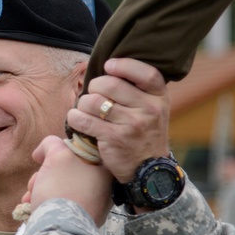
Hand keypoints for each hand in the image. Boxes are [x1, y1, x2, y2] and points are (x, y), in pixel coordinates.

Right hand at [24, 135, 113, 225]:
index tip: (44, 161)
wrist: (59, 230)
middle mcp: (101, 188)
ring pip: (59, 187)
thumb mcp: (57, 156)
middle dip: (43, 175)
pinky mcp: (79, 219)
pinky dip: (46, 203)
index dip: (55, 154)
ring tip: (31, 198)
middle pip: (64, 170)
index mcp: (103, 170)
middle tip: (35, 183)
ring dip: (40, 189)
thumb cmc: (61, 192)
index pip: (76, 152)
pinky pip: (60, 204)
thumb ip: (52, 144)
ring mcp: (91, 206)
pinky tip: (34, 207)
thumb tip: (45, 149)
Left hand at [66, 58, 170, 181]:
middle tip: (93, 92)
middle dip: (95, 85)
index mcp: (159, 98)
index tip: (109, 66)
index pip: (146, 73)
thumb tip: (109, 66)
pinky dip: (74, 117)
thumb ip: (139, 90)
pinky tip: (76, 118)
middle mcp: (149, 110)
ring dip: (83, 103)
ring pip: (94, 101)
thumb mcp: (154, 109)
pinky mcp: (114, 139)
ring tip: (85, 108)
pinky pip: (84, 120)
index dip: (125, 65)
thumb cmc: (144, 132)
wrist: (148, 170)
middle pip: (111, 84)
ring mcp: (132, 125)